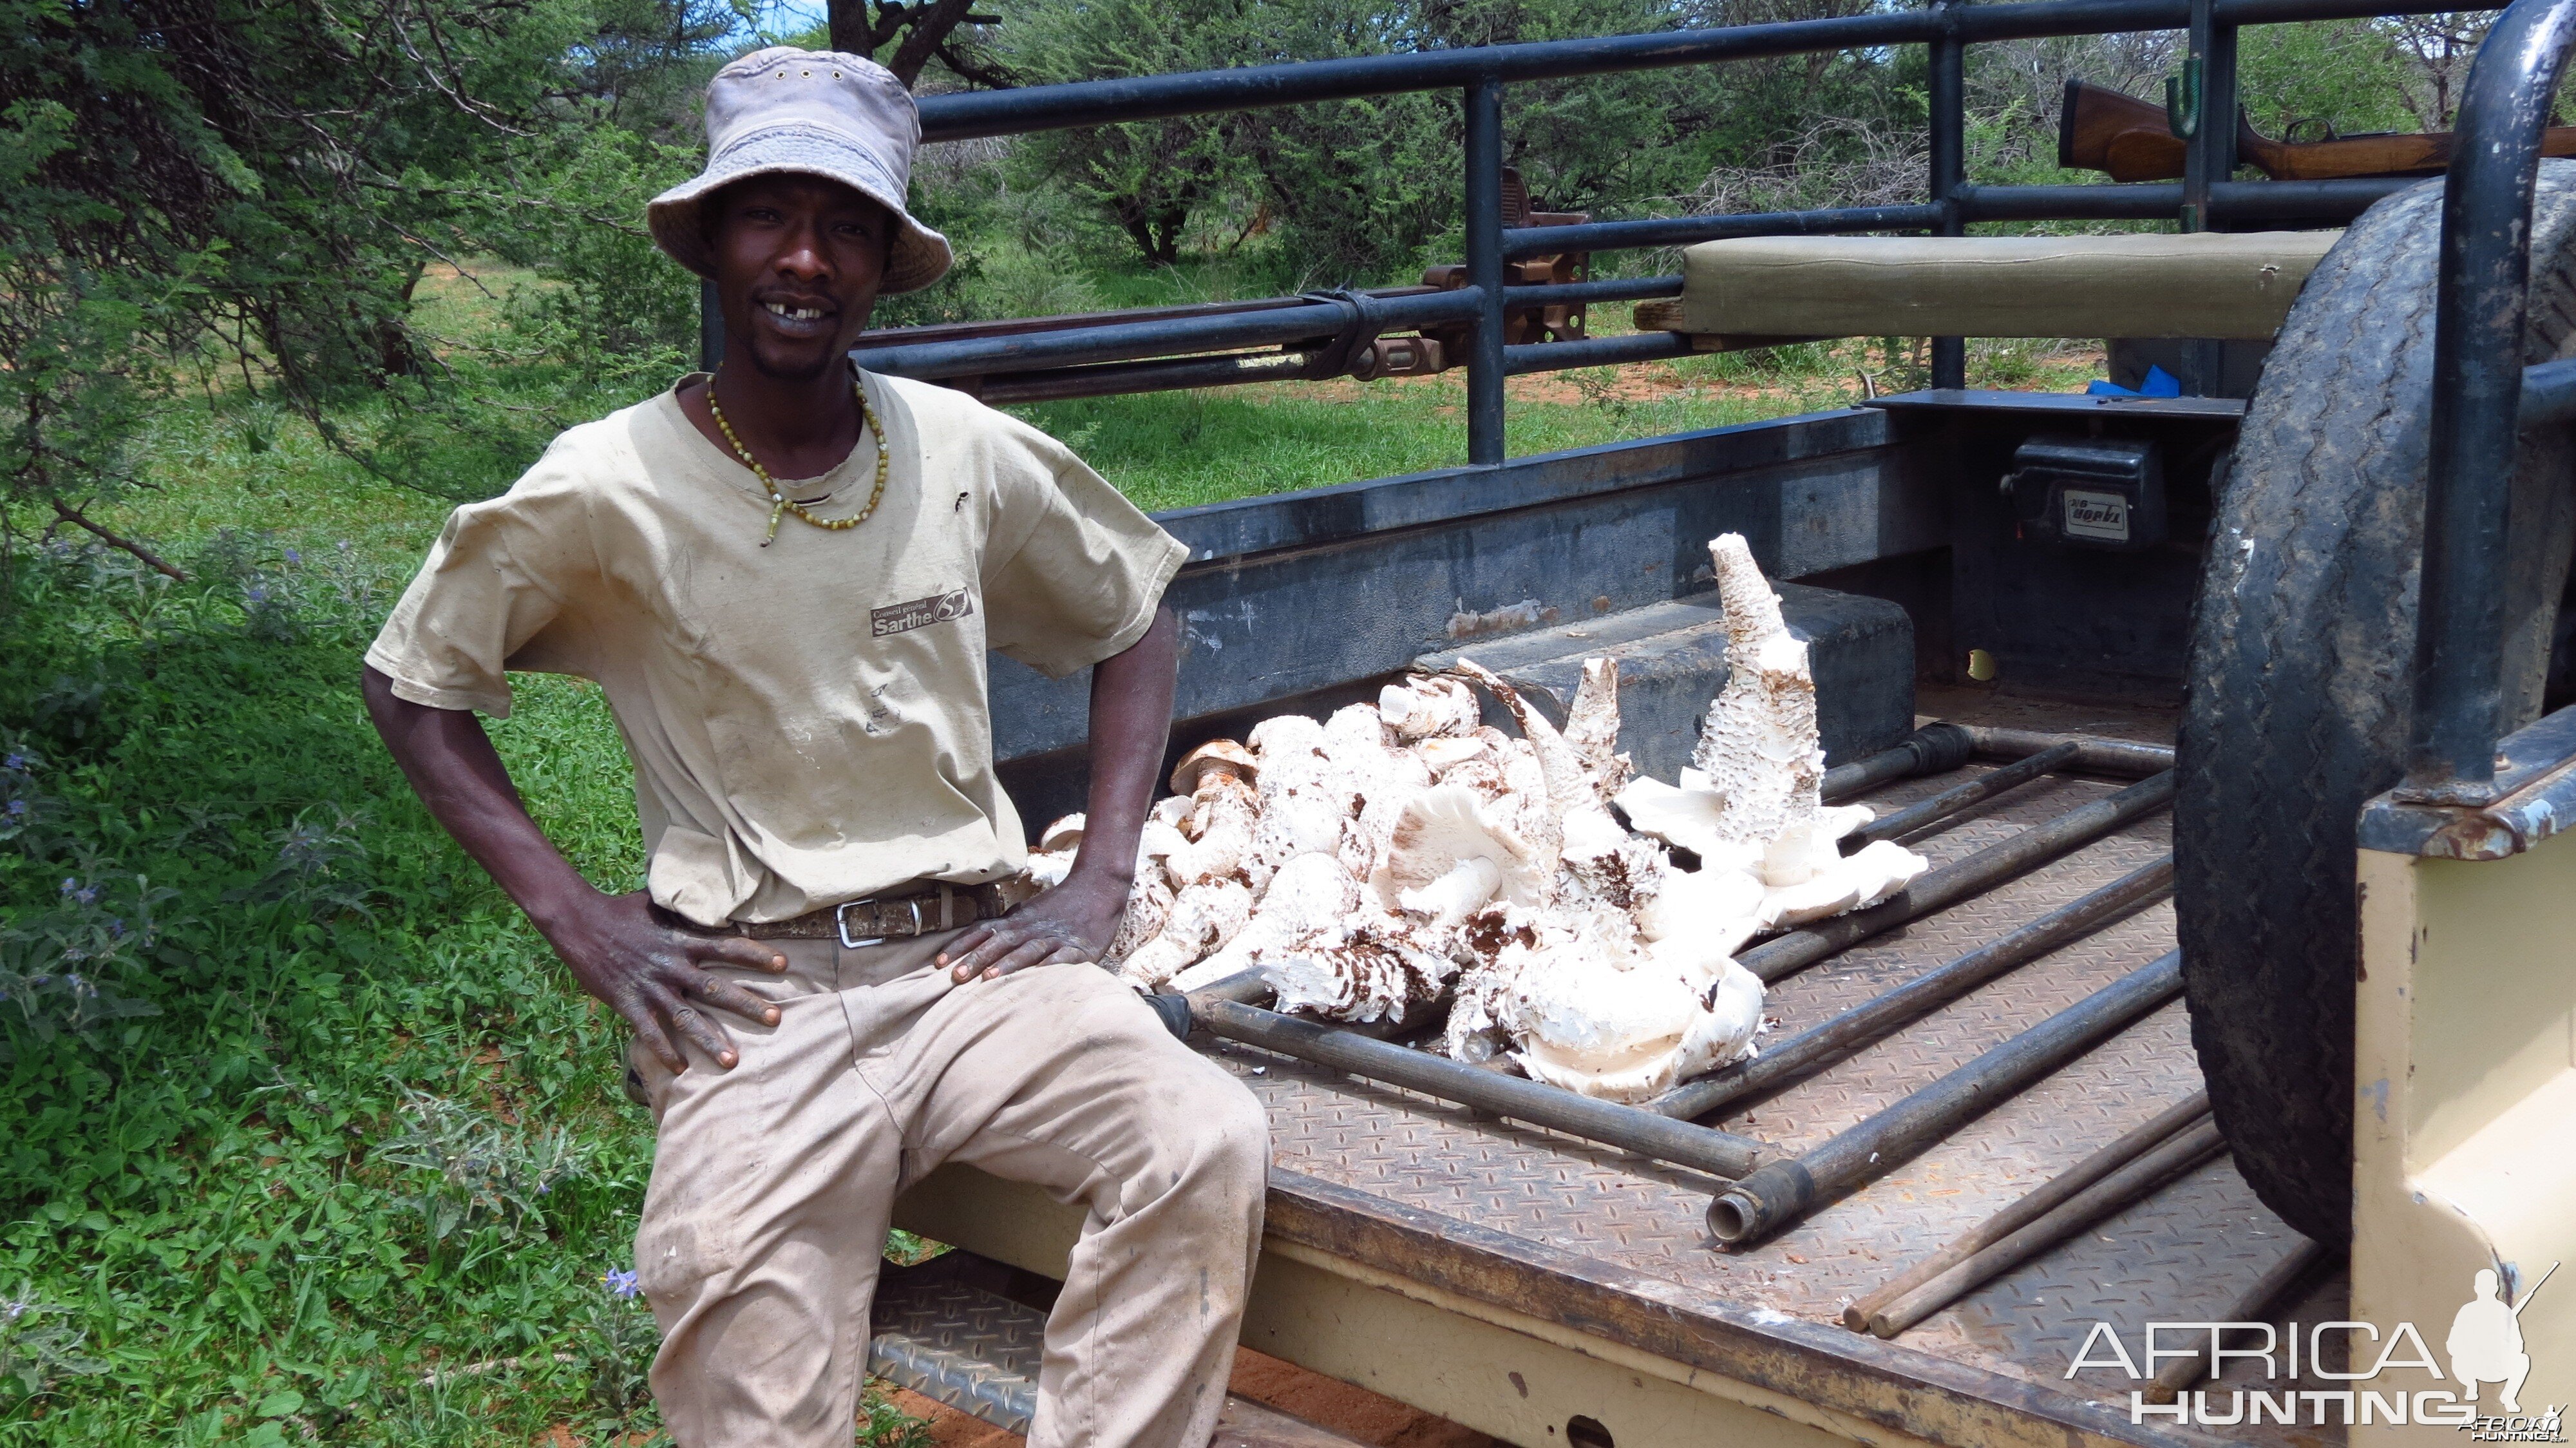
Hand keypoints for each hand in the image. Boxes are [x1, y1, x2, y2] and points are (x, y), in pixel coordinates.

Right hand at [538, 888, 786, 1071]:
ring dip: (710, 1040)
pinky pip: (649, 1031)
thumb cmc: (621, 910)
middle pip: (716, 988)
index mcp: (682, 940)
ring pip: (686, 1018)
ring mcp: (650, 986)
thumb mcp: (658, 903)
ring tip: (733, 1061)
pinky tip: (679, 1068)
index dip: (756, 955)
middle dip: (747, 1005)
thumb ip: (686, 908)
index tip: (784, 964)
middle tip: (775, 1020)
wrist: (579, 922)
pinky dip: (663, 1050)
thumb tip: (712, 896)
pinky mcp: (627, 1001)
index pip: (727, 948)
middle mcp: (672, 965)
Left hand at [939, 868, 1127, 982]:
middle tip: (956, 977)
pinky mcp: (1079, 948)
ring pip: (1028, 950)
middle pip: (1000, 942)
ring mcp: (1055, 938)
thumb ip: (1004, 928)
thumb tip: (974, 943)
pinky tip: (1039, 978)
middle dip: (977, 959)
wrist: (1097, 888)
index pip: (982, 931)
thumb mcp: (1027, 913)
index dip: (960, 946)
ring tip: (989, 979)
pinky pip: (1063, 958)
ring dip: (1008, 964)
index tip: (938, 963)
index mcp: (1016, 921)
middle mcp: (1031, 928)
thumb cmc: (1058, 907)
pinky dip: (1051, 967)